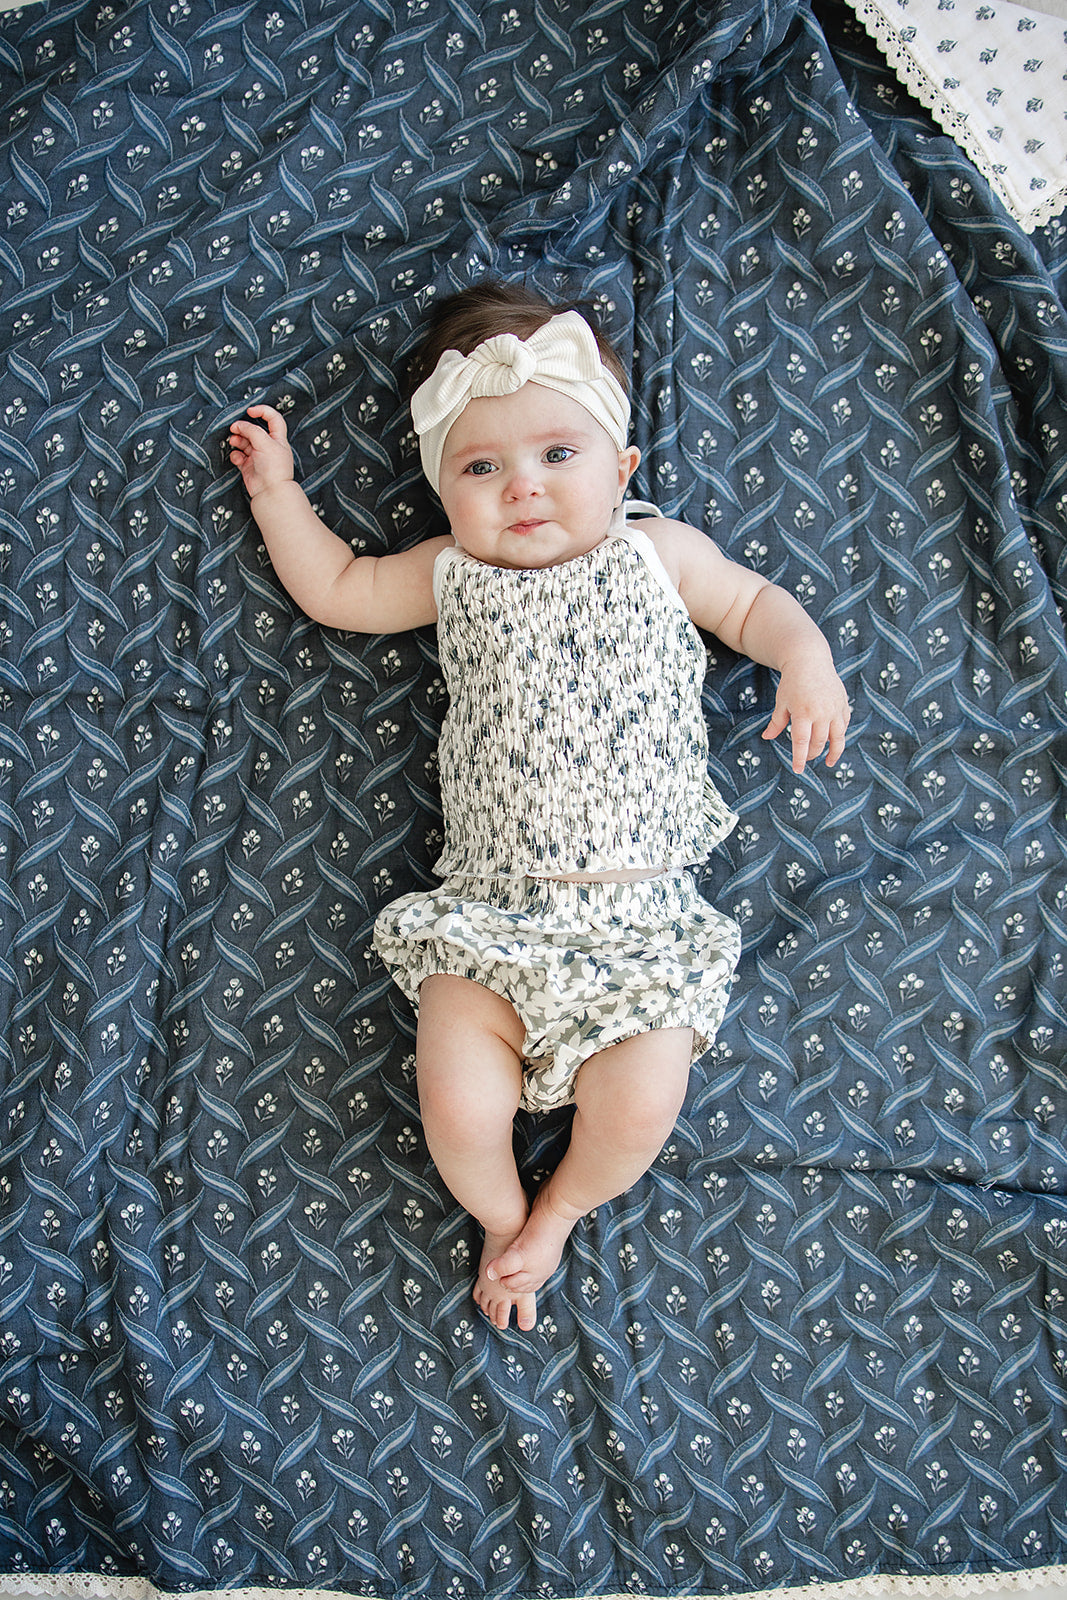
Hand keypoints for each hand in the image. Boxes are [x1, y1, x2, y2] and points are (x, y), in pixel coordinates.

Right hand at [228, 404, 294, 499]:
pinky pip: (238, 455)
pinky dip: (236, 455)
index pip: (273, 418)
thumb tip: (239, 425)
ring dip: (237, 440)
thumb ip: (251, 430)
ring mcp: (257, 455)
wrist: (270, 491)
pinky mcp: (248, 465)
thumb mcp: (265, 442)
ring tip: (234, 441)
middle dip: (243, 428)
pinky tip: (237, 458)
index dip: (262, 411)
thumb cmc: (274, 468)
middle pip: (254, 430)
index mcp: (278, 438)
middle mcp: (268, 446)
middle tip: (234, 428)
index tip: (250, 411)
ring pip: (244, 441)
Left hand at [762, 656, 850, 772]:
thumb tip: (767, 737)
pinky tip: (835, 741)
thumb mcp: (781, 702)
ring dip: (833, 752)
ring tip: (829, 762)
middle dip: (812, 754)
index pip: (802, 742)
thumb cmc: (792, 683)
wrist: (809, 660)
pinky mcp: (843, 704)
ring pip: (838, 738)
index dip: (800, 758)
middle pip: (819, 742)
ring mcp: (835, 709)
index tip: (798, 770)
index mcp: (803, 713)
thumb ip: (776, 722)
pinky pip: (844, 725)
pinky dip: (840, 735)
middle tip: (806, 759)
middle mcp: (822, 712)